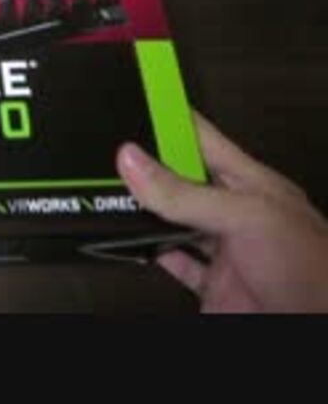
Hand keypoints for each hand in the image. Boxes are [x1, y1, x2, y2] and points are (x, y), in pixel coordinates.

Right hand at [117, 112, 327, 312]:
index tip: (141, 95)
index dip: (172, 114)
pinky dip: (149, 252)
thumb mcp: (247, 218)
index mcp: (252, 184)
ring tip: (117, 194)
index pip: (202, 137)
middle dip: (149, 165)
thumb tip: (134, 162)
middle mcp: (238, 214)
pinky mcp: (214, 285)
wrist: (315, 329)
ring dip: (146, 211)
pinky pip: (174, 261)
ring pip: (173, 220)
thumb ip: (186, 193)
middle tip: (115, 152)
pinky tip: (133, 242)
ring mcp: (225, 251)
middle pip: (182, 179)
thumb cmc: (316, 275)